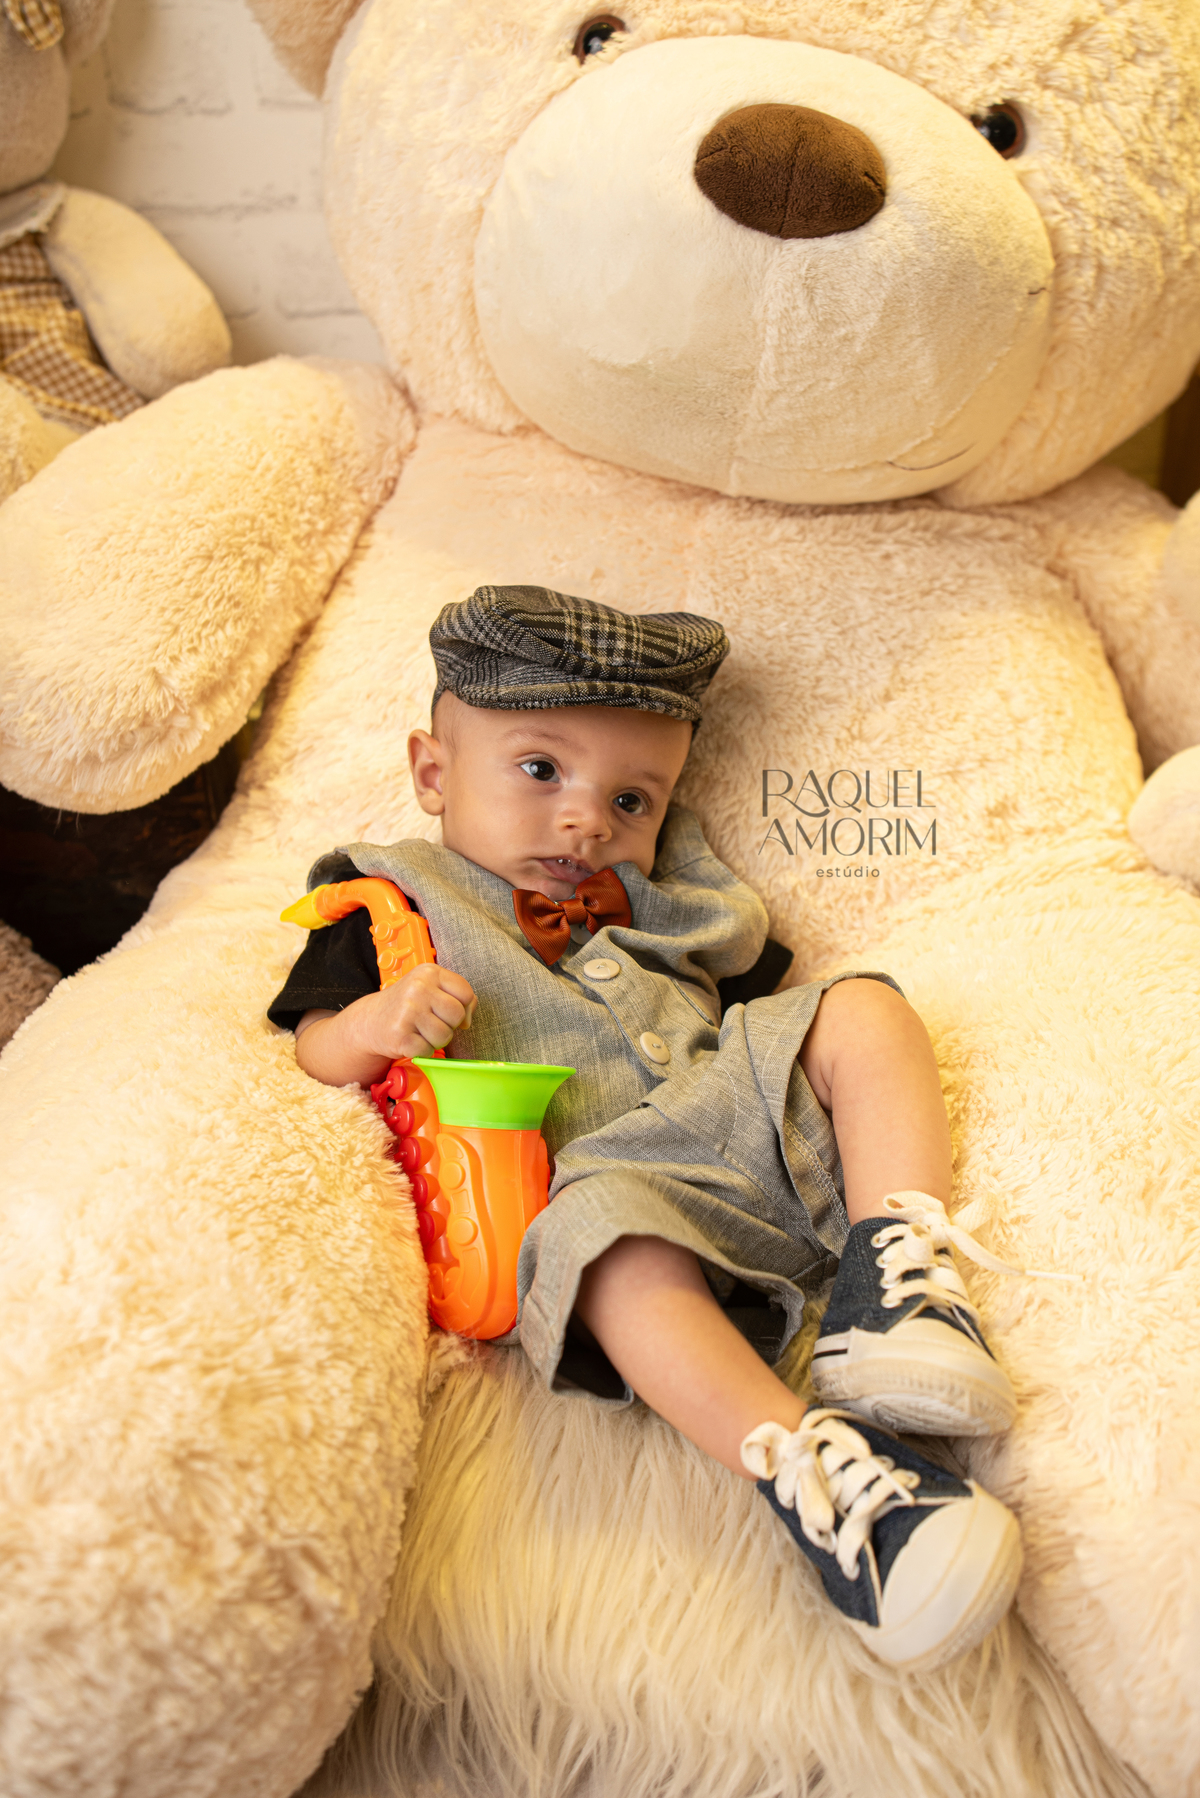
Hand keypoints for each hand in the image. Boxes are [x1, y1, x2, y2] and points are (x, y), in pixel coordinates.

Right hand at [293, 965, 477, 1087]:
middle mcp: (417, 988)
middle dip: (449, 1025)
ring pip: (445, 1036)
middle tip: (431, 1023)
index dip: (464, 1008)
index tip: (448, 1012)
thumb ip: (459, 996)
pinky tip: (411, 1040)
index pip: (466, 993)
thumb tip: (467, 1020)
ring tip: (420, 1031)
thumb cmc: (409, 1005)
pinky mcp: (399, 1035)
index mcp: (428, 972)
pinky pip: (428, 1050)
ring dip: (436, 1040)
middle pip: (457, 1015)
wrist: (371, 1020)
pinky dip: (422, 1050)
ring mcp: (407, 1011)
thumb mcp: (432, 988)